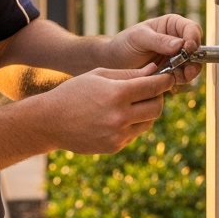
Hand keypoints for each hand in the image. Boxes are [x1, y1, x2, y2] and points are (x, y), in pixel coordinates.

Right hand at [40, 65, 174, 153]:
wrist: (50, 121)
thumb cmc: (73, 92)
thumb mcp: (97, 76)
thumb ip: (128, 74)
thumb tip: (153, 71)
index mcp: (116, 93)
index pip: (154, 87)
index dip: (165, 80)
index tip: (168, 77)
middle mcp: (121, 116)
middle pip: (157, 106)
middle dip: (158, 96)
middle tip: (150, 90)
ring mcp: (119, 134)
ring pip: (149, 122)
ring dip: (146, 112)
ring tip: (130, 104)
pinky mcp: (116, 146)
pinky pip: (134, 134)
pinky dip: (131, 124)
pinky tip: (115, 117)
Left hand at [108, 15, 202, 84]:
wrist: (115, 61)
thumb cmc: (125, 43)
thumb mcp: (138, 38)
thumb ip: (158, 40)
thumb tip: (180, 44)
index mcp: (171, 25)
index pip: (191, 29)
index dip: (193, 38)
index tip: (188, 48)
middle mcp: (178, 39)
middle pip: (197, 48)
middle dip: (194, 59)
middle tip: (187, 68)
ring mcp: (177, 56)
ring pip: (193, 64)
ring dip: (189, 71)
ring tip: (180, 75)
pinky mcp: (174, 71)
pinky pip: (184, 76)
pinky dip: (181, 79)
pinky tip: (171, 80)